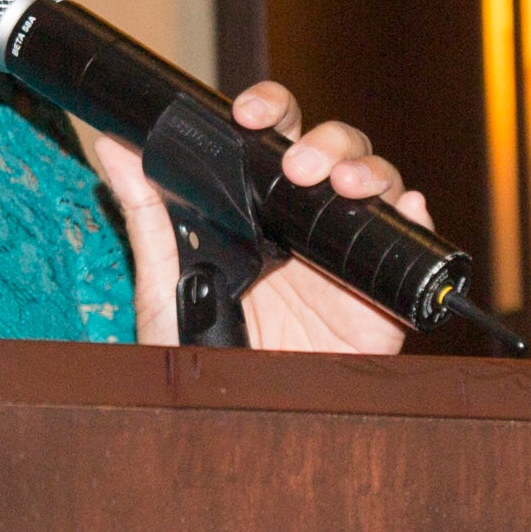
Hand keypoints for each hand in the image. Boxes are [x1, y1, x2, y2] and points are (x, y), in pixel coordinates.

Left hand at [83, 81, 434, 352]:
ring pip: (376, 188)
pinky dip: (416, 219)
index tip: (248, 114)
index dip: (271, 110)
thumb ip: (146, 213)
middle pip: (335, 152)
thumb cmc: (197, 354)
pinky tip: (410, 207)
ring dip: (368, 171)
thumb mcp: (164, 281)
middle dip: (325, 142)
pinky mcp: (379, 299)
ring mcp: (345, 258)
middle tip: (298, 166)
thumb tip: (114, 146)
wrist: (234, 420)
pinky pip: (408, 249)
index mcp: (258, 211)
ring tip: (345, 186)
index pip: (275, 139)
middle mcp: (305, 226)